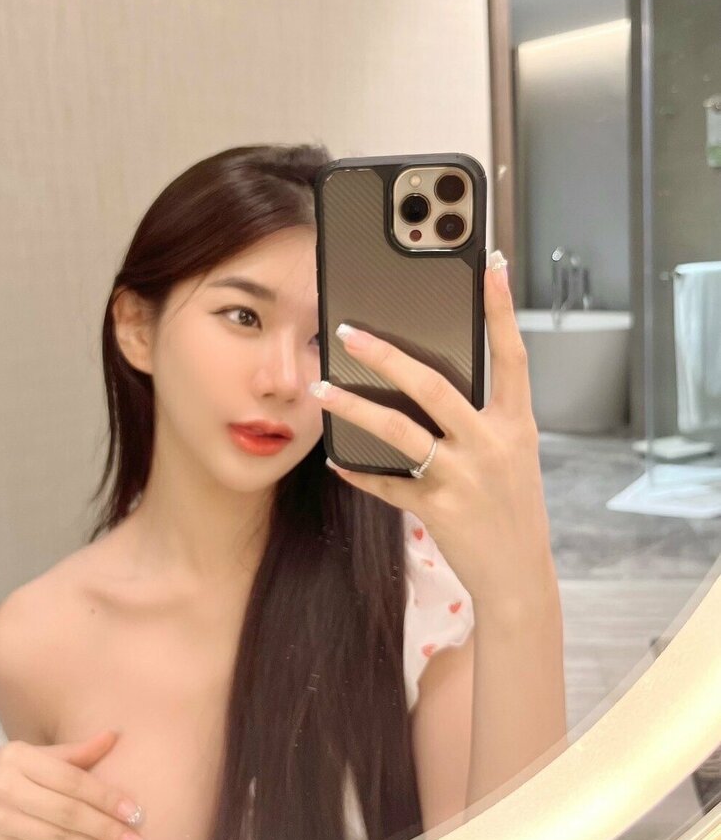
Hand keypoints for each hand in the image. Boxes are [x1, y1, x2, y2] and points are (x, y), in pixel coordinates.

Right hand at [0, 730, 146, 839]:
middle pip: (67, 812)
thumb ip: (71, 753)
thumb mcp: (29, 755)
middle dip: (107, 829)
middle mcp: (8, 788)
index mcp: (20, 758)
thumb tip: (114, 736)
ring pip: (57, 838)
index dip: (106, 796)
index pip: (72, 779)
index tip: (135, 810)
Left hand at [309, 251, 553, 609]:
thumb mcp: (511, 454)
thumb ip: (482, 416)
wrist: (519, 575)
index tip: (490, 265)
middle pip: (434, 387)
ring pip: (400, 432)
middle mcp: (492, 444)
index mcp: (515, 424)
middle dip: (387, 356)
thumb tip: (430, 379)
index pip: (512, 355)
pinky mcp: (438, 509)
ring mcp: (464, 477)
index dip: (502, 308)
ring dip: (354, 408)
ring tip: (321, 389)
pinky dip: (357, 470)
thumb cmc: (512, 506)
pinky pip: (386, 484)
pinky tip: (334, 457)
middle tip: (349, 333)